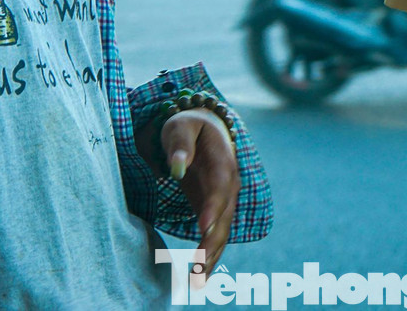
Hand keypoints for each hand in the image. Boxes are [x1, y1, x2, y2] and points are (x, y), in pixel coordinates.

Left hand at [161, 109, 241, 270]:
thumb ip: (180, 145)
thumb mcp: (180, 127)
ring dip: (212, 255)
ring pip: (223, 231)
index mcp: (222, 160)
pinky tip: (199, 277)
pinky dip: (210, 256)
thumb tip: (177, 168)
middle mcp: (229, 184)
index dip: (214, 206)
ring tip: (197, 279)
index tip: (203, 227)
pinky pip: (216, 236)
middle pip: (225, 215)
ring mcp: (225, 199)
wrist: (204, 129)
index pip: (220, 186)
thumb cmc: (187, 126)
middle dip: (212, 240)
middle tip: (198, 264)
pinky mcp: (215, 211)